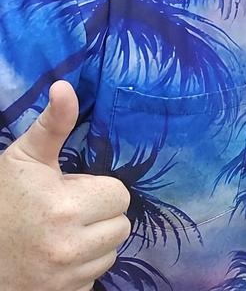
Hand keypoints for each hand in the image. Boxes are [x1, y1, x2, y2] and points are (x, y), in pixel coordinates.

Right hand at [0, 81, 131, 290]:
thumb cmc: (0, 200)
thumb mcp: (24, 158)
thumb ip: (53, 124)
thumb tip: (65, 87)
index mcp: (66, 209)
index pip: (119, 196)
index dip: (99, 190)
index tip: (73, 190)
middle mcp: (68, 249)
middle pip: (121, 226)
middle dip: (101, 216)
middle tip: (69, 211)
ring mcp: (64, 280)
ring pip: (109, 254)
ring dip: (94, 244)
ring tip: (61, 234)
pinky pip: (92, 280)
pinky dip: (81, 271)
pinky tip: (56, 259)